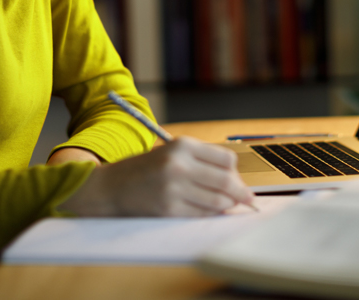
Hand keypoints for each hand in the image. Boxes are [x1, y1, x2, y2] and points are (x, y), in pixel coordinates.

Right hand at [57, 136, 255, 217]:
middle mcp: (179, 165)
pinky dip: (211, 214)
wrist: (111, 187)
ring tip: (226, 205)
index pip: (227, 159)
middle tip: (247, 199)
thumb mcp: (172, 153)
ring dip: (227, 205)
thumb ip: (202, 162)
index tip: (237, 180)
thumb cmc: (146, 170)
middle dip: (241, 193)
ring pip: (218, 200)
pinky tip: (209, 211)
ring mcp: (174, 188)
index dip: (235, 172)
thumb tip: (236, 182)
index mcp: (182, 145)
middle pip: (226, 181)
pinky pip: (202, 214)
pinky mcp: (169, 209)